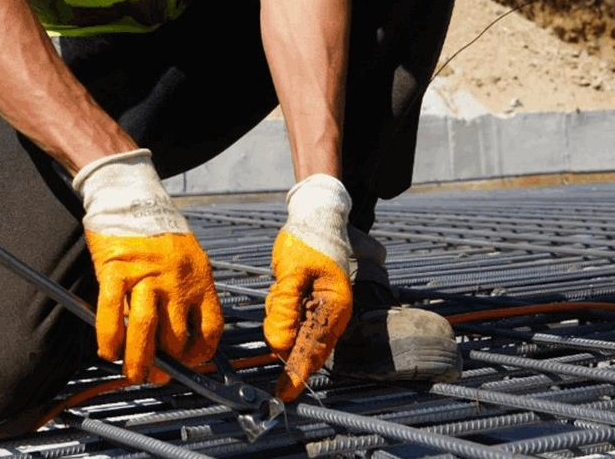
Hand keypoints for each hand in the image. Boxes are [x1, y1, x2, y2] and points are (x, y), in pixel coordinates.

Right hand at [74, 149, 223, 382]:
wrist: (129, 195)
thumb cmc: (157, 229)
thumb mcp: (187, 257)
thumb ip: (187, 291)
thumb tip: (180, 331)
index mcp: (199, 277)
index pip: (210, 326)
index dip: (201, 352)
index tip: (190, 362)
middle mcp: (175, 280)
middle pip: (174, 335)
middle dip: (166, 364)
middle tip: (157, 376)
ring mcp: (145, 275)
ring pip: (145, 330)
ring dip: (139, 360)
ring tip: (134, 374)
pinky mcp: (116, 269)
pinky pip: (112, 312)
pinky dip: (109, 337)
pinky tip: (108, 351)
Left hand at [263, 173, 353, 400]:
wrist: (315, 220)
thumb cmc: (308, 242)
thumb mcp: (293, 272)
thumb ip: (286, 308)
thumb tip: (280, 343)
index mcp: (334, 308)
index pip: (313, 349)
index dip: (296, 373)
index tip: (283, 394)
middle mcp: (331, 316)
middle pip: (302, 346)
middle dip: (284, 335)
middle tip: (280, 300)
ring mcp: (320, 313)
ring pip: (291, 334)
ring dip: (280, 316)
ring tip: (285, 284)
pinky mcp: (308, 307)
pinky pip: (288, 320)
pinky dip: (279, 309)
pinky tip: (284, 286)